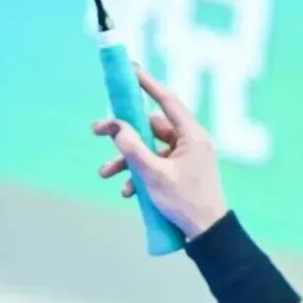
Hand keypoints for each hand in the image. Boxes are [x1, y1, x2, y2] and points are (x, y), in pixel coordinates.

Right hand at [92, 64, 228, 240]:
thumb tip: (116, 127)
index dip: (147, 83)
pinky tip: (127, 192)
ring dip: (126, 160)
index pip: (167, 101)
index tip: (130, 69)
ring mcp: (184, 158)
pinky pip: (154, 166)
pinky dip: (138, 175)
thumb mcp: (154, 175)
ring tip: (105, 174)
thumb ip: (133, 150)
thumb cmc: (186, 202)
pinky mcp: (178, 172)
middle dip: (123, 134)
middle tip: (96, 131)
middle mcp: (189, 142)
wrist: (206, 233)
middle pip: (150, 127)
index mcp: (192, 135)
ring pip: (148, 149)